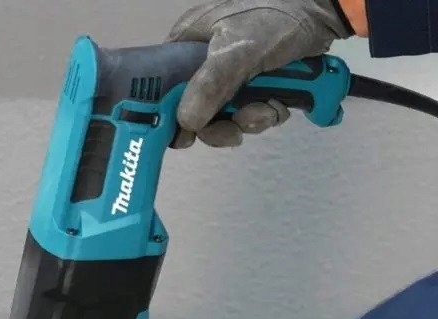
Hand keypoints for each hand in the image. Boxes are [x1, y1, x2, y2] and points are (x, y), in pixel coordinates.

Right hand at [167, 0, 352, 147]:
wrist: (326, 11)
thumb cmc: (278, 17)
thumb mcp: (239, 49)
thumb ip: (210, 86)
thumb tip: (186, 123)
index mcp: (186, 42)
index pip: (162, 88)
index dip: (170, 115)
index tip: (187, 136)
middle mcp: (202, 60)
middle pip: (195, 111)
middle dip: (220, 124)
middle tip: (233, 130)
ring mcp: (228, 75)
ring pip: (224, 117)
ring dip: (249, 121)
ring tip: (267, 109)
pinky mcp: (251, 85)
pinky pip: (247, 113)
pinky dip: (264, 115)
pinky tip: (277, 105)